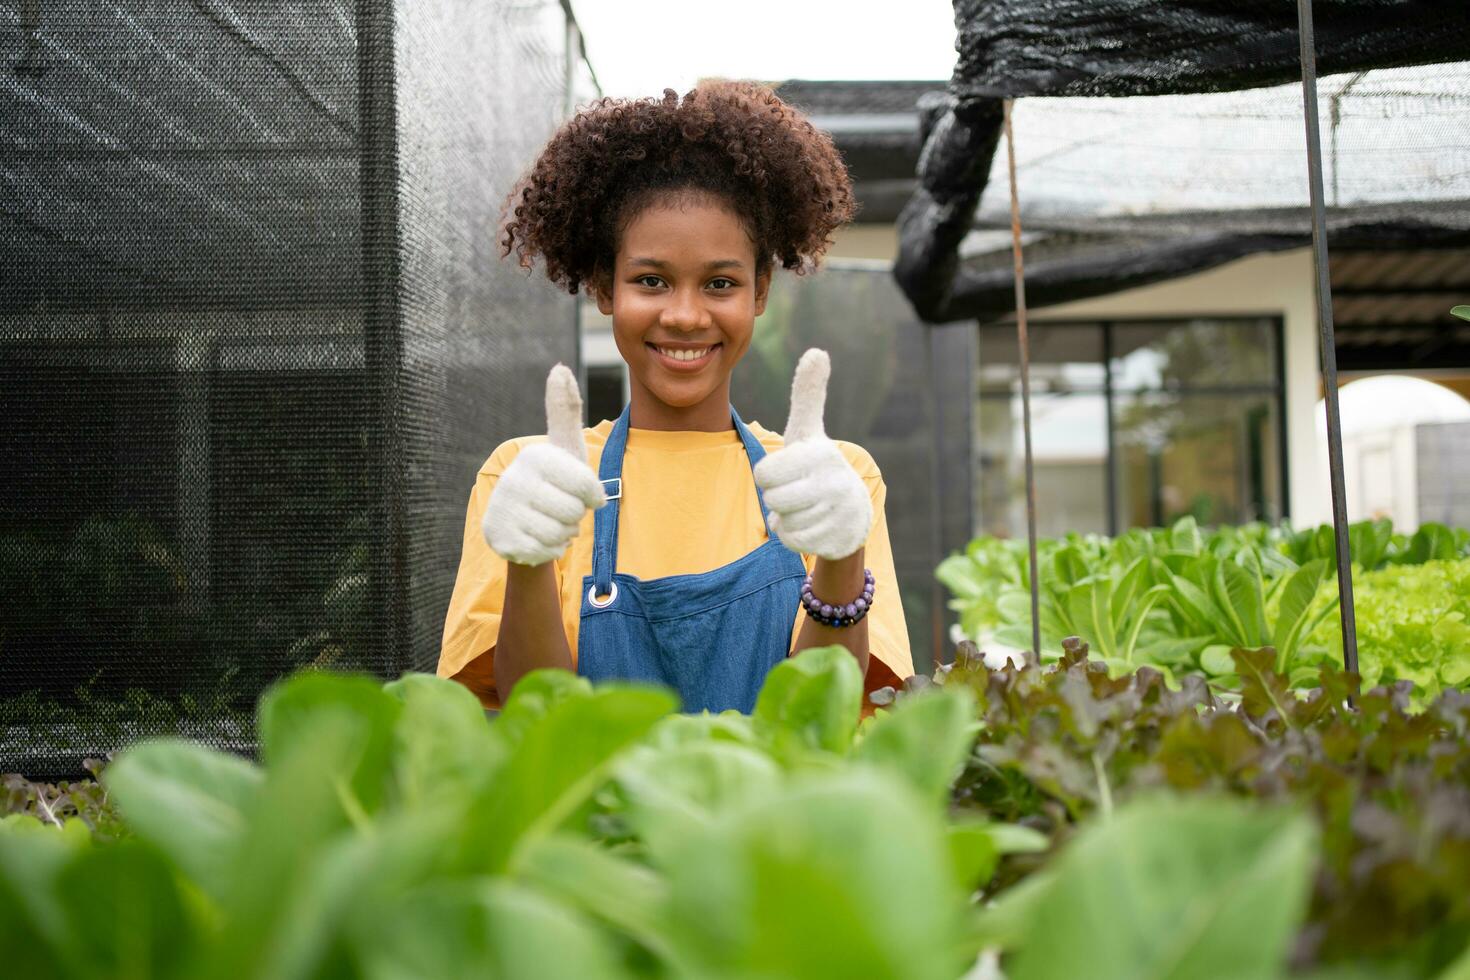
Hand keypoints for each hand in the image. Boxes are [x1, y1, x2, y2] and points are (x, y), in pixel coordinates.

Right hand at [482, 365, 605, 565]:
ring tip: (549, 522)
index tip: (579, 491)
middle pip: (574, 513)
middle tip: (560, 508)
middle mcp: (514, 479)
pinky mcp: (500, 539)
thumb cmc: (552, 481)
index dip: (592, 496)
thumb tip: (559, 367)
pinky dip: (549, 550)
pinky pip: (546, 552)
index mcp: (536, 457)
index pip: (589, 488)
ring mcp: (504, 510)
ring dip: (563, 534)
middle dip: (575, 516)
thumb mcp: (564, 447)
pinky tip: (537, 537)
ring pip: (561, 534)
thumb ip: (564, 410)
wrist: (520, 521)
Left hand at [753, 349, 871, 559]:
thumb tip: (817, 351)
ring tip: (805, 507)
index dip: (768, 476)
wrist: (851, 512)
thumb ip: (808, 394)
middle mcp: (833, 481)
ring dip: (786, 518)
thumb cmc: (817, 467)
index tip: (787, 471)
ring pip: (783, 521)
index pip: (764, 473)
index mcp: (819, 453)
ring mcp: (838, 513)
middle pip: (772, 499)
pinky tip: (811, 525)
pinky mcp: (837, 538)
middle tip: (796, 491)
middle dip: (777, 498)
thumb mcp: (808, 432)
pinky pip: (793, 541)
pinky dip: (794, 536)